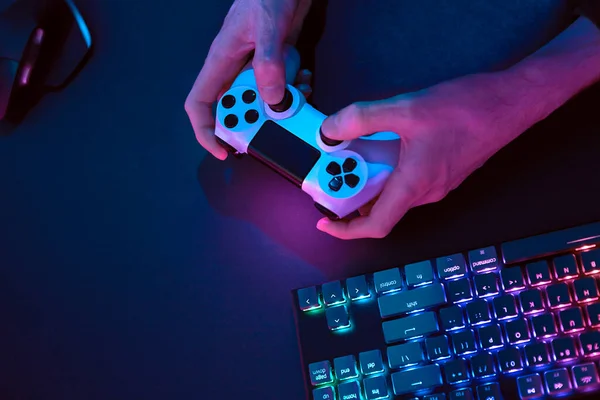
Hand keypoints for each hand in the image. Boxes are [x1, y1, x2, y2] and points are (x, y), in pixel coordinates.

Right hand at [185, 0, 312, 159]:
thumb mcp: (269, 26)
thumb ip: (269, 63)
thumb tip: (273, 102)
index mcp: (222, 61)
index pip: (201, 104)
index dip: (205, 131)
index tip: (223, 149)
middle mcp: (235, 67)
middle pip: (235, 109)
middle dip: (254, 121)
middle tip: (277, 125)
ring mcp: (255, 65)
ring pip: (261, 100)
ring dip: (281, 104)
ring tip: (299, 95)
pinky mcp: (274, 62)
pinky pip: (279, 86)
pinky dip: (294, 89)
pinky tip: (305, 78)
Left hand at [316, 73, 520, 239]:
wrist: (512, 103)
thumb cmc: (466, 109)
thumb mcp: (406, 108)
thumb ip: (362, 118)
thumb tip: (329, 131)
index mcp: (415, 185)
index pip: (377, 225)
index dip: (346, 231)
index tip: (324, 223)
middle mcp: (427, 192)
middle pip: (382, 208)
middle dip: (353, 195)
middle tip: (334, 173)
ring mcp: (439, 184)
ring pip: (395, 193)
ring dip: (372, 181)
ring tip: (355, 155)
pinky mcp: (445, 172)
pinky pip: (409, 181)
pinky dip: (389, 171)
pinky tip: (385, 145)